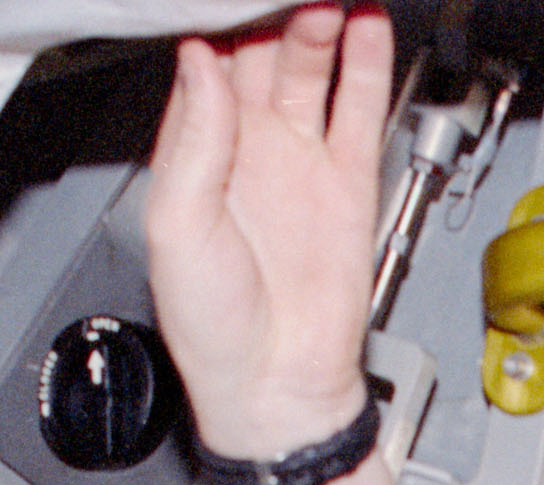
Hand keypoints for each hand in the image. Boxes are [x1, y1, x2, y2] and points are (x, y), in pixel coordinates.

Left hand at [142, 6, 388, 460]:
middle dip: (269, 12)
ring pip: (309, 69)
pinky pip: (357, 108)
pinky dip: (365, 63)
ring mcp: (299, 161)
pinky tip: (365, 24)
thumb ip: (193, 143)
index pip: (205, 64)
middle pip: (259, 53)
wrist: (277, 387)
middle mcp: (246, 150)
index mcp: (195, 155)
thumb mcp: (177, 229)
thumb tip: (199, 66)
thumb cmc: (211, 328)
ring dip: (317, 25)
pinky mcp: (346, 181)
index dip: (218, 24)